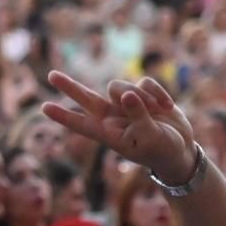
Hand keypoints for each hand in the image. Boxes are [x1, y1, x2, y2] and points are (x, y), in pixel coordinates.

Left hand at [43, 74, 195, 184]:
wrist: (181, 149)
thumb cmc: (162, 150)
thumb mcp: (150, 137)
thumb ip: (137, 115)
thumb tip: (126, 94)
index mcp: (109, 133)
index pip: (80, 124)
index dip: (63, 116)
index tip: (44, 108)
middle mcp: (113, 117)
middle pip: (86, 98)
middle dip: (69, 87)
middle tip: (51, 75)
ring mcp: (126, 104)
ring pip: (120, 86)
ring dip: (140, 96)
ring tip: (157, 111)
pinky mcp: (143, 93)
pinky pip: (145, 82)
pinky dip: (157, 92)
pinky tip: (167, 106)